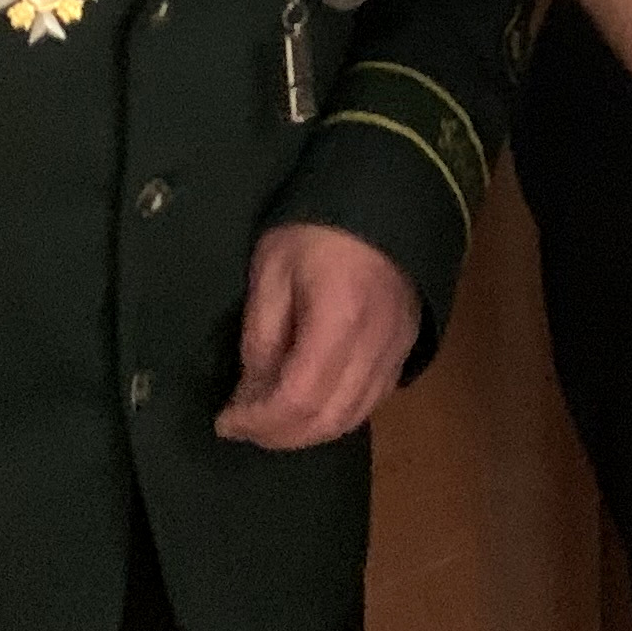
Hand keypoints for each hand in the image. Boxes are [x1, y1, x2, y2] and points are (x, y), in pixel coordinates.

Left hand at [219, 224, 424, 448]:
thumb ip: (261, 337)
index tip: (225, 421)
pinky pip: (372, 401)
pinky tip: (312, 406)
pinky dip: (338, 416)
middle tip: (244, 426)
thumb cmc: (318, 226)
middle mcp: (375, 347)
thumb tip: (248, 395)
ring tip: (272, 421)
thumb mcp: (272, 270)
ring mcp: (397, 350)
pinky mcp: (406, 347)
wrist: (384, 195)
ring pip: (354, 418)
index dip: (257, 420)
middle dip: (279, 435)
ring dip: (308, 432)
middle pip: (328, 420)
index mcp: (338, 321)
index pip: (297, 398)